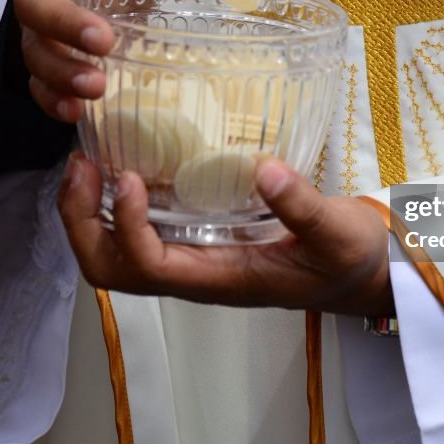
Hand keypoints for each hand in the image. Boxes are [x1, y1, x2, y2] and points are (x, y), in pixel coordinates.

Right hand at [13, 0, 218, 121]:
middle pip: (35, 1)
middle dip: (66, 25)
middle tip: (105, 42)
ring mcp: (37, 18)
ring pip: (33, 47)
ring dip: (62, 71)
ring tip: (96, 87)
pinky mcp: (41, 49)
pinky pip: (36, 79)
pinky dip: (53, 97)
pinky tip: (76, 110)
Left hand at [57, 154, 393, 316]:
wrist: (363, 272)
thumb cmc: (350, 259)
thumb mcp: (338, 233)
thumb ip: (304, 207)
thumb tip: (265, 170)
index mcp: (221, 279)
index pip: (149, 268)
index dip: (125, 227)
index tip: (128, 178)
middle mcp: (195, 275)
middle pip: (112, 270)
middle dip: (81, 223)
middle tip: (79, 167)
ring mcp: (193, 260)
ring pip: (117, 256)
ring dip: (88, 214)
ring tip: (85, 163)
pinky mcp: (199, 241)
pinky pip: (138, 233)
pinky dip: (113, 205)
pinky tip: (120, 166)